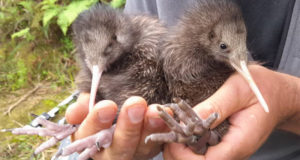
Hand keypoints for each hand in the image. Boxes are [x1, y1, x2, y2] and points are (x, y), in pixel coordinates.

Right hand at [65, 94, 168, 159]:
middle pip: (119, 147)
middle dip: (128, 127)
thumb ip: (81, 108)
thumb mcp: (87, 108)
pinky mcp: (150, 148)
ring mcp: (134, 152)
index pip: (88, 134)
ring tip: (155, 111)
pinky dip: (164, 128)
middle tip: (135, 104)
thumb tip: (83, 103)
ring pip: (143, 148)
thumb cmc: (100, 111)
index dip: (96, 122)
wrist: (121, 115)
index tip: (107, 106)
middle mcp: (111, 152)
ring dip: (150, 128)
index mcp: (90, 140)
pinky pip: (159, 142)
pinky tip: (168, 113)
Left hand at [163, 65, 299, 159]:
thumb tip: (190, 119)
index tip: (169, 142)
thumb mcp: (237, 91)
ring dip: (181, 148)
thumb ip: (215, 106)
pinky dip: (189, 141)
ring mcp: (229, 148)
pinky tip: (178, 130)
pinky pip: (204, 148)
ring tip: (165, 132)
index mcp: (239, 142)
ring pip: (200, 157)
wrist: (278, 96)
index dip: (185, 156)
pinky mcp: (225, 142)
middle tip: (161, 137)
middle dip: (178, 154)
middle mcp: (233, 150)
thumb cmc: (262, 89)